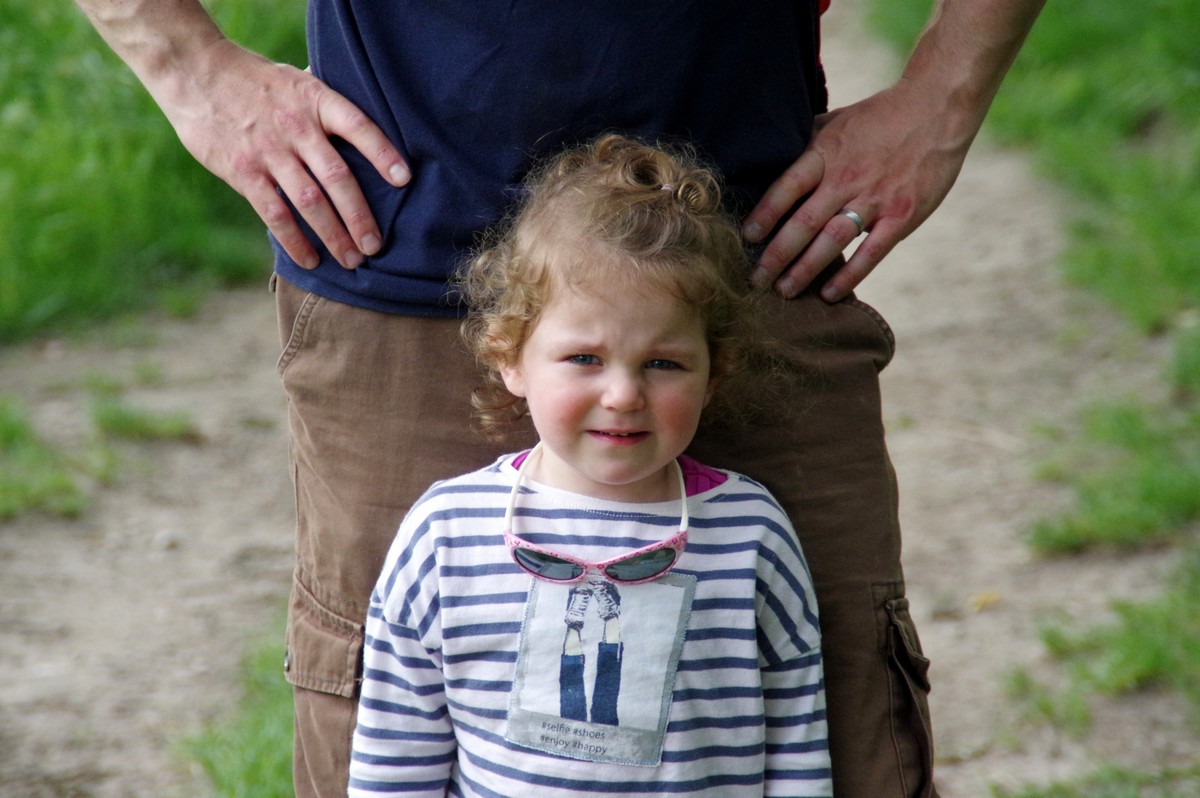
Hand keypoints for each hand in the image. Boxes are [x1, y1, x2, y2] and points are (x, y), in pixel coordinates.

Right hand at [165, 39, 408, 268]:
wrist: (194, 71)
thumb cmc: (254, 78)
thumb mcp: (295, 78)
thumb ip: (326, 101)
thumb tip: (366, 104)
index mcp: (315, 100)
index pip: (358, 126)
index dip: (383, 153)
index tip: (404, 179)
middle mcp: (296, 127)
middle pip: (337, 178)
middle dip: (359, 216)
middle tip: (375, 246)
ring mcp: (269, 151)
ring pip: (309, 202)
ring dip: (333, 235)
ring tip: (352, 259)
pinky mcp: (243, 171)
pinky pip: (274, 213)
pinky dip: (294, 240)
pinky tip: (310, 259)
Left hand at [743, 79, 968, 301]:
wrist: (936, 109)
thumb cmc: (878, 118)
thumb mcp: (834, 123)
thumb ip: (803, 146)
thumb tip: (765, 164)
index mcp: (826, 153)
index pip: (787, 187)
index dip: (765, 214)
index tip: (746, 238)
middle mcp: (847, 177)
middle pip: (804, 222)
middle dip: (776, 255)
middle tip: (755, 279)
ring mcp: (876, 198)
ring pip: (833, 240)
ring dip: (805, 269)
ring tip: (784, 291)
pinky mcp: (902, 215)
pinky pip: (872, 252)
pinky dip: (850, 275)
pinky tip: (829, 293)